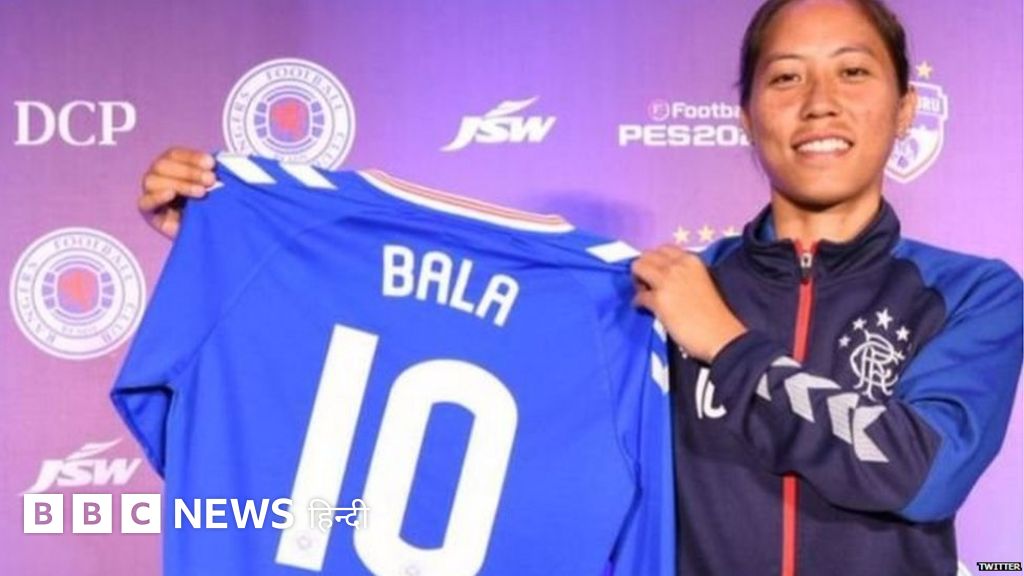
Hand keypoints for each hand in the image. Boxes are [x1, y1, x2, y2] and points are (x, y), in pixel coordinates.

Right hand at [138, 147, 216, 237]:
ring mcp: (150, 193)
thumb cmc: (210, 206)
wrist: (206, 234)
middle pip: (163, 165)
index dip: (192, 157)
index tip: (211, 164)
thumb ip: (210, 173)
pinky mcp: (148, 212)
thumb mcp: (213, 187)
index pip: (175, 154)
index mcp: (172, 165)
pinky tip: (171, 195)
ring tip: (201, 192)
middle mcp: (158, 176)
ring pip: (153, 180)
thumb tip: (215, 163)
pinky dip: (157, 197)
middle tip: (210, 179)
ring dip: (179, 184)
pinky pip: (145, 202)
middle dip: (189, 171)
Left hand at [632, 245, 746, 362]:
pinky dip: (638, 302)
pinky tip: (643, 308)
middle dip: (643, 267)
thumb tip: (665, 278)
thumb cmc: (714, 314)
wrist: (719, 335)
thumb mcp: (702, 281)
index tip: (657, 272)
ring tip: (643, 293)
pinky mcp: (658, 300)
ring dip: (637, 279)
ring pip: (638, 267)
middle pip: (647, 256)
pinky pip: (638, 296)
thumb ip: (684, 274)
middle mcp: (678, 265)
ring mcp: (667, 281)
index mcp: (692, 260)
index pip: (664, 249)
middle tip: (646, 283)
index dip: (656, 260)